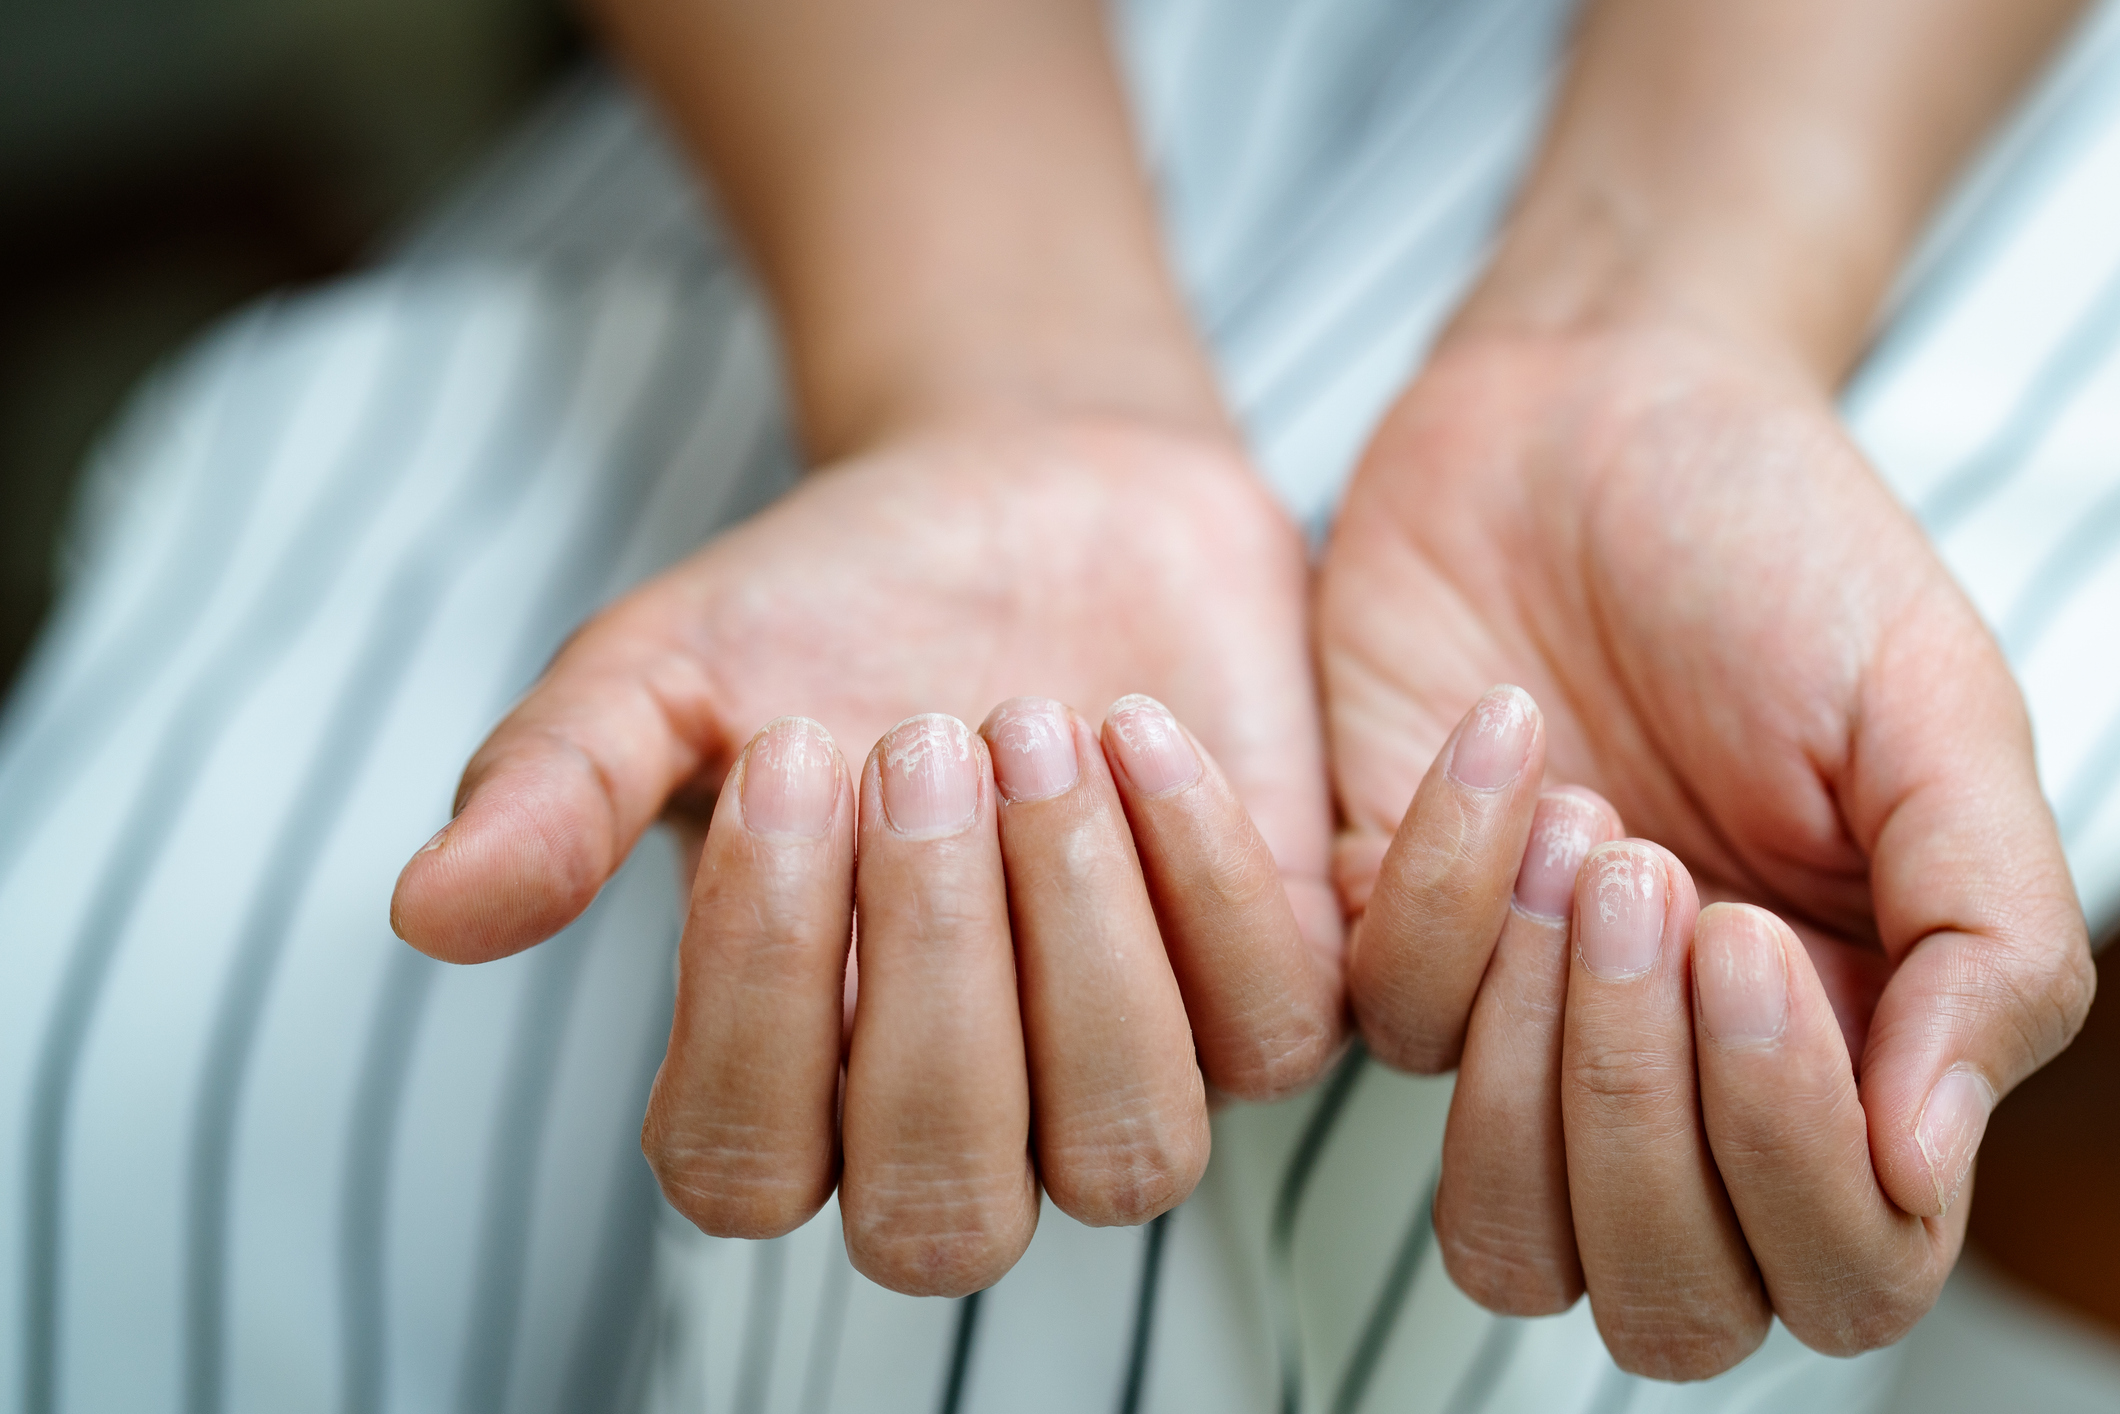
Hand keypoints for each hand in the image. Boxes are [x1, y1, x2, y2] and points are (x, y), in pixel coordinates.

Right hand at [390, 418, 1342, 1292]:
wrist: (1029, 494)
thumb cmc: (834, 602)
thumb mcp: (670, 668)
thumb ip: (559, 787)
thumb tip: (428, 912)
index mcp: (787, 1077)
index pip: (744, 1170)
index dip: (756, 988)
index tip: (787, 754)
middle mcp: (961, 1115)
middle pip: (943, 1211)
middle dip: (932, 973)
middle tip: (916, 737)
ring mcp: (1127, 1066)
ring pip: (1130, 1155)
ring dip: (1078, 941)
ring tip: (1030, 724)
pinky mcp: (1267, 986)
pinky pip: (1275, 1031)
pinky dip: (1205, 876)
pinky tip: (1136, 722)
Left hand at [1318, 326, 2093, 1376]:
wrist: (1590, 415)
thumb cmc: (1781, 556)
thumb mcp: (1934, 717)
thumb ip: (1986, 939)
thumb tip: (1928, 1165)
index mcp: (1847, 1049)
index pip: (1838, 1267)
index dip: (1792, 1162)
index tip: (1750, 940)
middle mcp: (1679, 1075)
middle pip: (1661, 1295)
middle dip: (1649, 1119)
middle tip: (1661, 886)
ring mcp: (1521, 1024)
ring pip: (1502, 1232)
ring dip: (1538, 1061)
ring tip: (1588, 837)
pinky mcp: (1379, 937)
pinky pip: (1380, 1023)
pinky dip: (1438, 884)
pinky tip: (1502, 736)